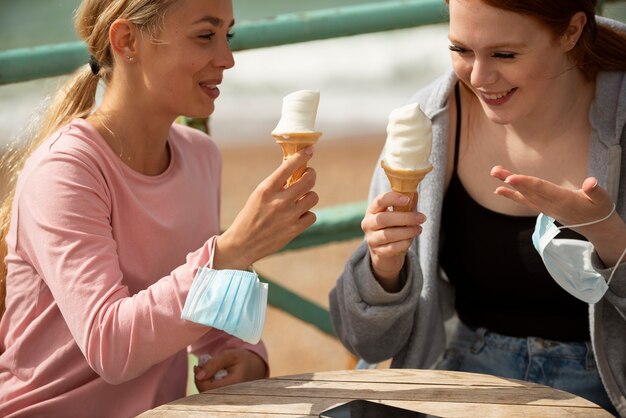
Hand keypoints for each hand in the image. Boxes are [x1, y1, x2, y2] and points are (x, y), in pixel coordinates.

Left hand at [194, 348, 266, 391]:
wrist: (256, 366)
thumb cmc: (243, 359)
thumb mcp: (230, 356)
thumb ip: (214, 363)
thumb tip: (198, 375)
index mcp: (234, 383)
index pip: (208, 388)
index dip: (199, 378)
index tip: (197, 366)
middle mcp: (232, 394)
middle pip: (207, 393)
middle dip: (201, 380)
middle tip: (202, 367)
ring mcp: (230, 397)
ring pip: (209, 395)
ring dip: (205, 382)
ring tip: (209, 370)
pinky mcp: (227, 397)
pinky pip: (213, 394)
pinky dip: (209, 385)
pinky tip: (212, 376)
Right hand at [215, 147, 318, 269]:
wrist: (243, 243)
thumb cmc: (251, 215)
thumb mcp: (258, 194)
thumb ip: (276, 184)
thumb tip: (294, 168)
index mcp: (266, 189)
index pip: (289, 166)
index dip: (302, 156)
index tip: (310, 150)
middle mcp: (279, 201)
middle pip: (308, 180)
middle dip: (311, 175)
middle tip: (308, 175)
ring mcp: (288, 216)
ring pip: (313, 197)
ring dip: (309, 196)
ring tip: (301, 198)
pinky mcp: (294, 230)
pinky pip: (312, 215)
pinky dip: (307, 214)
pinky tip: (298, 215)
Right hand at [362, 191, 426, 290]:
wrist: (385, 253)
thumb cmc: (392, 228)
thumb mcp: (398, 215)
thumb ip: (406, 205)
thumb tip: (414, 193)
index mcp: (372, 210)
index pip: (379, 200)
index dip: (393, 198)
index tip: (407, 199)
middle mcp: (368, 223)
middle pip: (384, 218)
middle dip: (405, 218)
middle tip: (422, 217)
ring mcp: (371, 239)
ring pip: (388, 234)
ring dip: (407, 231)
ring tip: (419, 229)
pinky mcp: (378, 252)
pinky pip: (392, 248)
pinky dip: (404, 243)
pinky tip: (411, 239)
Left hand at [491, 165, 625, 265]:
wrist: (594, 226)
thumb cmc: (599, 209)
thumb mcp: (602, 200)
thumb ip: (595, 191)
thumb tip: (591, 182)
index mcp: (563, 199)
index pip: (541, 189)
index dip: (525, 183)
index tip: (509, 178)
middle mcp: (550, 204)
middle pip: (527, 190)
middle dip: (510, 180)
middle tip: (494, 171)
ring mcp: (545, 207)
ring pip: (523, 195)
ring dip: (507, 185)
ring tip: (494, 173)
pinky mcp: (543, 208)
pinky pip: (524, 201)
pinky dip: (511, 195)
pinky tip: (499, 189)